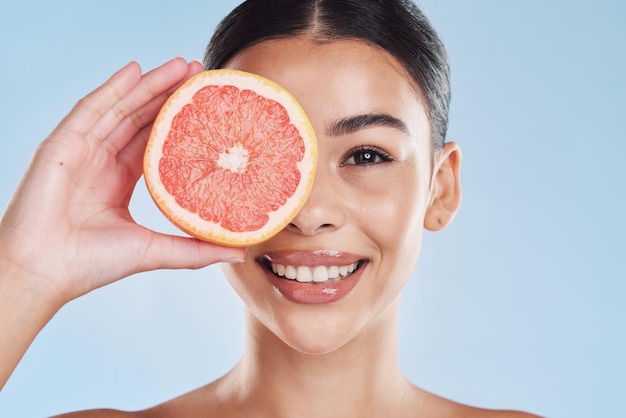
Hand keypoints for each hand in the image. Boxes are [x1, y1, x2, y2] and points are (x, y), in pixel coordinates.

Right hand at [0, 57, 243, 305]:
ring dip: (150, 84)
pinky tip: (135, 70)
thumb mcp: (154, 250)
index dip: (180, 122)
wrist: (43, 272)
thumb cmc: (91, 264)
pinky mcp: (62, 145)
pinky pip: (90, 109)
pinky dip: (112, 88)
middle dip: (170, 94)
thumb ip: (195, 249)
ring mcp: (81, 150)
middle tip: (201, 74)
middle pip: (140, 118)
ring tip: (182, 66)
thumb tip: (240, 251)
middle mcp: (101, 161)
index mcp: (119, 181)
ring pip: (120, 108)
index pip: (155, 141)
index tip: (210, 105)